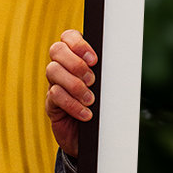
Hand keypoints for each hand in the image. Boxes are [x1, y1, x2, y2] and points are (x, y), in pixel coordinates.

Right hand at [45, 30, 97, 156]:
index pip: (68, 36)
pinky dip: (72, 104)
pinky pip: (54, 95)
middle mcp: (62, 66)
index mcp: (77, 56)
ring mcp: (54, 83)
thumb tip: (120, 60)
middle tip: (92, 80)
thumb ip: (108, 71)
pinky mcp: (51, 103)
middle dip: (76, 63)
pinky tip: (86, 114)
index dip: (78, 44)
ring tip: (90, 99)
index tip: (94, 59)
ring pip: (53, 71)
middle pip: (56, 50)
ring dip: (75, 85)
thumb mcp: (107, 85)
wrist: (94, 136)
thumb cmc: (104, 105)